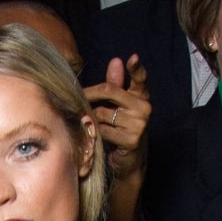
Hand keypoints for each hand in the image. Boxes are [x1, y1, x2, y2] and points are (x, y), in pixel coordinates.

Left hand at [87, 56, 150, 182]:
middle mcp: (144, 108)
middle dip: (90, 93)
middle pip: (110, 91)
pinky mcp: (132, 139)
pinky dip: (95, 132)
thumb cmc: (120, 131)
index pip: (141, 78)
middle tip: (77, 96)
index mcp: (142, 97)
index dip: (136, 68)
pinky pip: (103, 130)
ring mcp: (140, 124)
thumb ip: (116, 85)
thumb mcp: (119, 107)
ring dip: (91, 117)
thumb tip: (116, 61)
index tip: (133, 58)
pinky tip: (94, 136)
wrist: (128, 163)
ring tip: (88, 123)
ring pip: (103, 113)